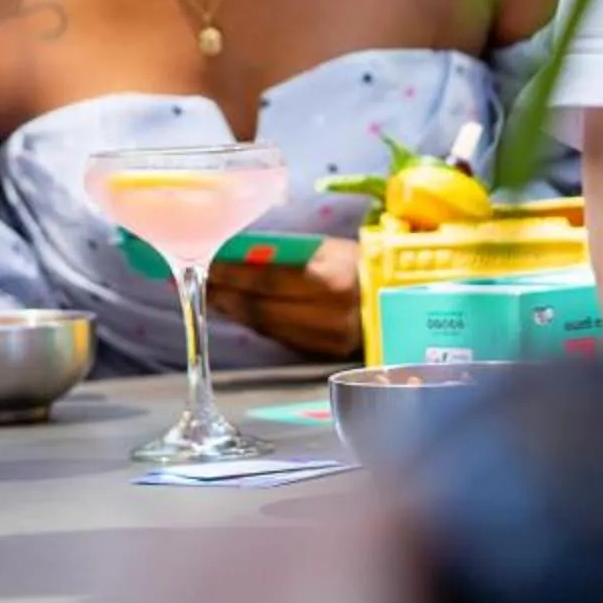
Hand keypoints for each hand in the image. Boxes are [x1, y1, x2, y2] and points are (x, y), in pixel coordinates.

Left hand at [205, 237, 363, 360]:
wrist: (401, 301)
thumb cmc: (361, 264)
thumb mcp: (328, 250)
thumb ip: (288, 255)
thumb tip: (240, 254)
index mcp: (331, 279)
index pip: (267, 278)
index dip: (232, 273)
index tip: (207, 263)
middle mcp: (328, 313)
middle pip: (262, 305)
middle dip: (225, 293)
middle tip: (201, 281)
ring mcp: (326, 337)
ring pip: (266, 324)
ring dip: (234, 310)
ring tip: (213, 295)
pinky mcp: (323, 352)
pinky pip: (280, 336)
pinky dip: (256, 322)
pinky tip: (240, 311)